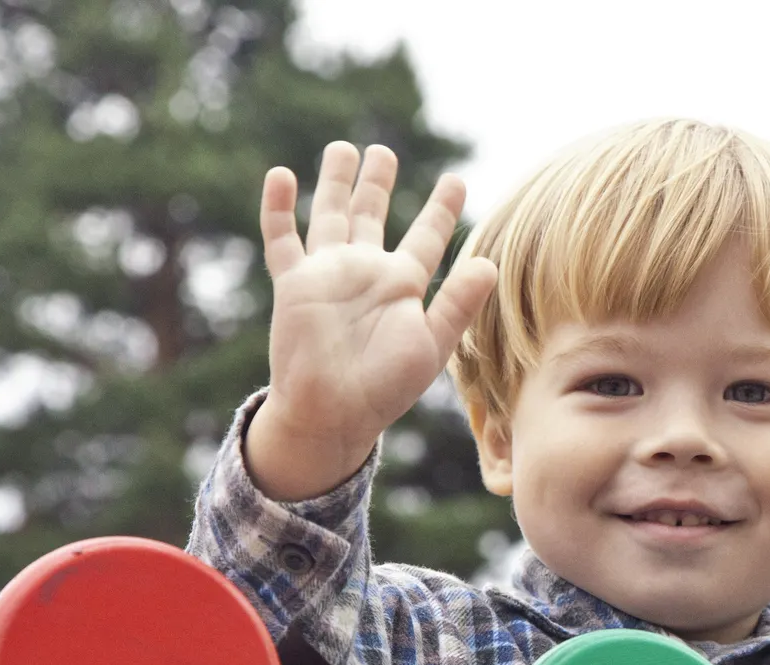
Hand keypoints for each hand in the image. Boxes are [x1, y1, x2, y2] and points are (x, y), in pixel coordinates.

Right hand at [247, 141, 497, 500]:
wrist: (333, 412)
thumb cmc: (385, 386)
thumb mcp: (431, 344)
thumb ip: (458, 304)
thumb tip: (489, 263)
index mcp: (401, 285)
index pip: (426, 237)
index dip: (441, 209)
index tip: (456, 179)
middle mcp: (365, 272)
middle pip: (372, 215)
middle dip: (377, 183)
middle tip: (383, 150)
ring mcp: (327, 274)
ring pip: (330, 216)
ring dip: (336, 183)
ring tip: (343, 148)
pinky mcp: (294, 283)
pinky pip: (282, 239)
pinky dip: (279, 208)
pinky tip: (281, 176)